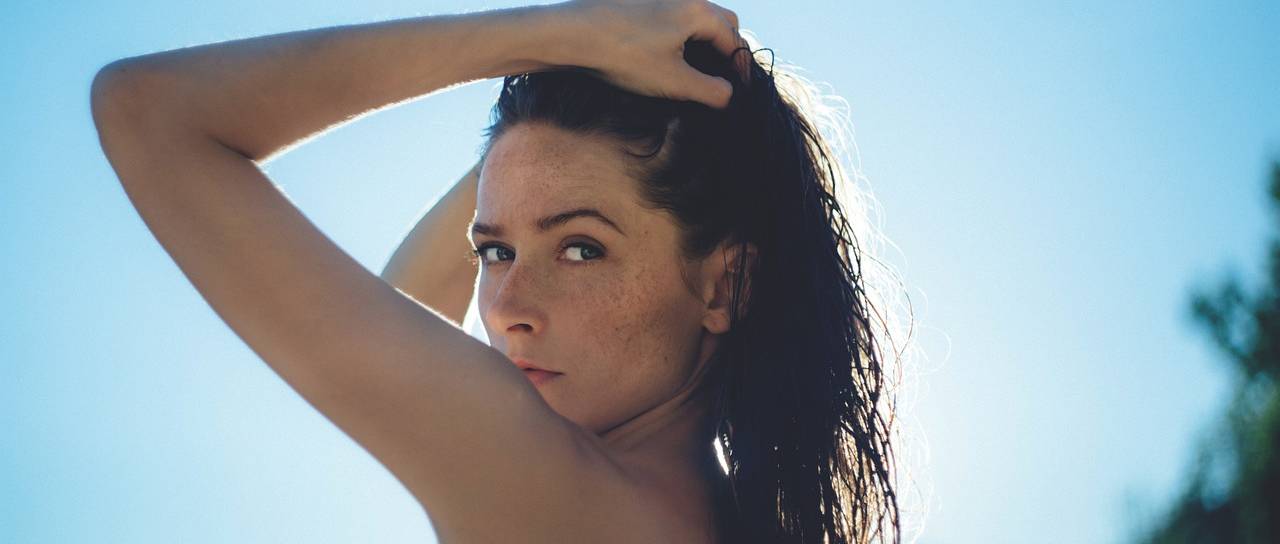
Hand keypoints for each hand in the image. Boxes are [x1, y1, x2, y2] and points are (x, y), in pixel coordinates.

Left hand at [555, 0, 748, 108]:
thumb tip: (729, 94)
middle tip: (723, 78)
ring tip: (697, 72)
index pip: (735, 39)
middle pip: (721, 22)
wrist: (572, 34)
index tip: (739, 90)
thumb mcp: (673, 81)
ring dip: (704, 43)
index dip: (741, 68)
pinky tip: (669, 58)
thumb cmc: (624, 56)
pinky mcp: (642, 3)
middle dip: (727, 50)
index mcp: (698, 12)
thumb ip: (709, 90)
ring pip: (697, 19)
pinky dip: (683, 37)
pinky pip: (675, 17)